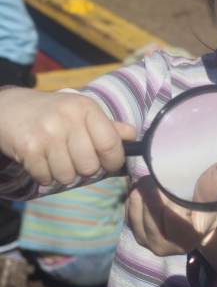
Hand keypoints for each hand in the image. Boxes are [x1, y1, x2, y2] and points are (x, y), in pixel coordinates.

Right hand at [0, 87, 136, 185]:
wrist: (8, 108)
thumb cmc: (53, 113)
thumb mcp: (82, 112)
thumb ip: (109, 127)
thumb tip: (134, 137)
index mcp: (86, 107)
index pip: (111, 145)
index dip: (113, 161)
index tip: (108, 162)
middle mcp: (68, 117)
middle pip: (90, 166)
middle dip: (84, 169)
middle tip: (74, 158)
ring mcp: (47, 133)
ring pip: (68, 176)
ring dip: (63, 174)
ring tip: (56, 158)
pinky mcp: (28, 148)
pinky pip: (46, 178)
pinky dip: (44, 175)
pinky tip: (40, 160)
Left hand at [127, 160, 216, 256]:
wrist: (195, 223)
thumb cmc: (207, 211)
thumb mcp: (215, 201)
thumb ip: (216, 188)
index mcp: (184, 240)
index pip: (171, 210)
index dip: (174, 192)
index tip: (180, 186)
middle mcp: (160, 246)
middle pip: (149, 203)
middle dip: (158, 186)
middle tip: (169, 180)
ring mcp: (143, 238)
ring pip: (136, 200)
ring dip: (146, 186)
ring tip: (160, 184)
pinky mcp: (132, 229)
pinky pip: (128, 201)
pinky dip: (138, 191)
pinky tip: (151, 190)